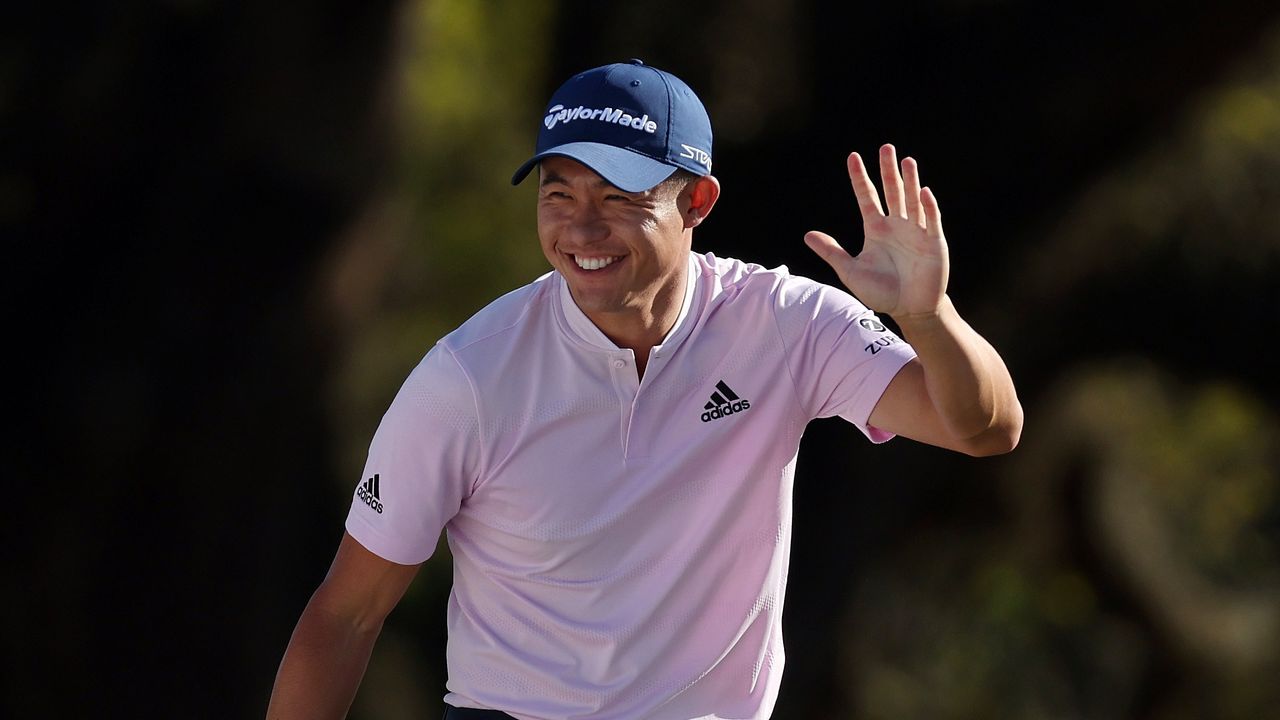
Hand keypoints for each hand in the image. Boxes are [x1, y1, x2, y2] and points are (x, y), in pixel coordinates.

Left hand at [804, 144, 948, 319]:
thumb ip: (831, 252)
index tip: (852, 157)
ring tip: (906, 160)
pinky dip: (928, 207)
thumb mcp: (851, 271)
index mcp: (876, 229)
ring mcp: (916, 232)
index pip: (866, 197)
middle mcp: (896, 225)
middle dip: (888, 170)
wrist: (909, 310)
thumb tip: (807, 235)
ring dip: (910, 181)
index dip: (860, 178)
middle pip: (892, 191)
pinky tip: (923, 192)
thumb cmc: (881, 291)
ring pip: (912, 200)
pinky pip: (931, 221)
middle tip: (886, 147)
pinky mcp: (933, 242)